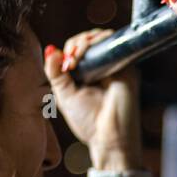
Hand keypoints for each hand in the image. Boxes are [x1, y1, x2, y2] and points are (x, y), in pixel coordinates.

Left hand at [43, 28, 140, 165]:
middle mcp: (104, 67)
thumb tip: (49, 49)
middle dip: (75, 44)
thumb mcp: (64, 95)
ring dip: (83, 42)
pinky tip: (84, 55)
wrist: (108, 138)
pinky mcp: (127, 67)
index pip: (78, 48)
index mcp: (89, 74)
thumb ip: (55, 73)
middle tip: (69, 62)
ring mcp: (116, 66)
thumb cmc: (88, 122)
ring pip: (100, 38)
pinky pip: (112, 43)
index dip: (68, 50)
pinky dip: (97, 42)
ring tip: (74, 58)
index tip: (63, 66)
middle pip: (89, 39)